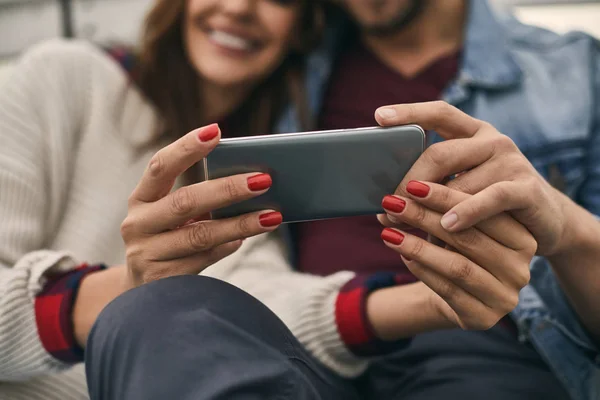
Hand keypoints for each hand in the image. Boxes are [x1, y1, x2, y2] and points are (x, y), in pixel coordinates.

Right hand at [121, 124, 281, 286]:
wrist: (142, 292)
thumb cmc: (169, 240)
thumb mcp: (174, 217)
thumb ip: (200, 199)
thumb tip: (251, 183)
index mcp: (141, 198)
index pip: (161, 166)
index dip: (187, 147)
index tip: (216, 130)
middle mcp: (137, 224)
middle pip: (185, 201)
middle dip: (227, 189)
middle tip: (263, 180)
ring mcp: (146, 254)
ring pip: (200, 235)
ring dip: (240, 224)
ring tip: (271, 216)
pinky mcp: (161, 280)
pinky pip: (202, 260)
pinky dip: (226, 247)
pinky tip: (244, 239)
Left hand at [376, 101, 570, 256]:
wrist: (542, 221)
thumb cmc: (487, 205)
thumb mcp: (458, 188)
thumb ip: (429, 188)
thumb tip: (384, 208)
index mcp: (473, 133)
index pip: (440, 113)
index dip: (410, 112)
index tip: (380, 117)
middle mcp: (493, 141)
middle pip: (440, 153)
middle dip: (408, 179)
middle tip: (387, 202)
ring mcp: (512, 162)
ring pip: (460, 182)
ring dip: (429, 207)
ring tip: (405, 223)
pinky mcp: (527, 188)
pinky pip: (492, 198)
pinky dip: (467, 212)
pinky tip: (448, 225)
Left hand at [379, 181, 535, 330]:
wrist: (458, 298)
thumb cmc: (459, 252)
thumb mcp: (462, 226)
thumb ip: (450, 209)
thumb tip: (414, 188)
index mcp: (524, 238)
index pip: (483, 212)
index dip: (445, 197)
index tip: (413, 186)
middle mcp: (521, 269)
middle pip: (468, 237)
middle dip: (425, 218)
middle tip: (393, 204)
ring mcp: (505, 297)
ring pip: (457, 266)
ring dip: (417, 246)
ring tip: (389, 231)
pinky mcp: (484, 318)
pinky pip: (447, 290)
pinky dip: (421, 270)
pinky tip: (401, 254)